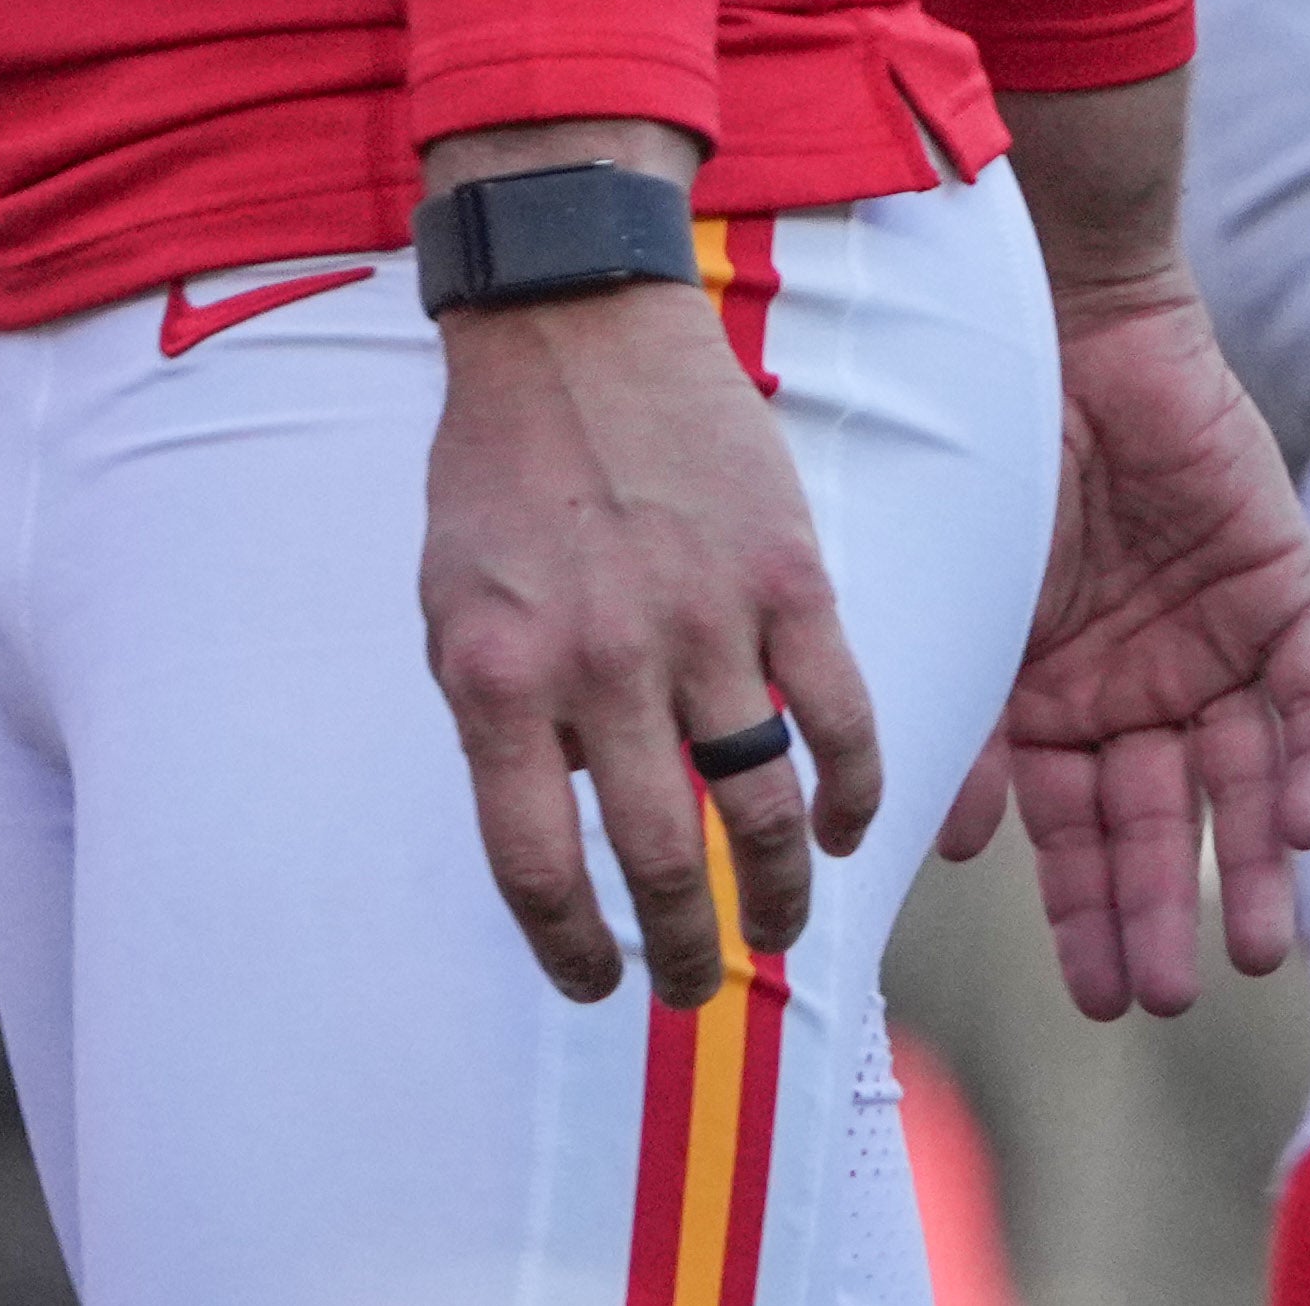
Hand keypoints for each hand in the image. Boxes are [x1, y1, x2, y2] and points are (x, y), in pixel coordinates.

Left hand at [415, 261, 877, 1007]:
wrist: (572, 323)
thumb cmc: (501, 474)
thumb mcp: (453, 605)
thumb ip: (503, 719)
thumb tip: (569, 829)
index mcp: (499, 677)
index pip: (534, 865)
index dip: (568, 949)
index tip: (596, 983)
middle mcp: (601, 665)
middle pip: (658, 859)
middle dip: (684, 950)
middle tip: (700, 985)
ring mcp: (703, 621)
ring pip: (761, 809)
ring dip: (775, 894)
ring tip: (777, 930)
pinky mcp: (789, 576)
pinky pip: (842, 719)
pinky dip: (856, 795)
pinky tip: (844, 830)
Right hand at [943, 265, 1309, 1014]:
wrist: (1060, 325)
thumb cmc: (989, 458)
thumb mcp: (967, 610)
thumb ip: (964, 726)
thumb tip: (938, 852)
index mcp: (1057, 695)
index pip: (1077, 827)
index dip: (1085, 908)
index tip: (1093, 995)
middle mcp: (1139, 683)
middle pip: (1160, 818)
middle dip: (1156, 907)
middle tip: (1155, 995)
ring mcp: (1216, 642)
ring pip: (1244, 779)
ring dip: (1249, 865)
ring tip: (1246, 952)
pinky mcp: (1285, 592)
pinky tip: (1299, 828)